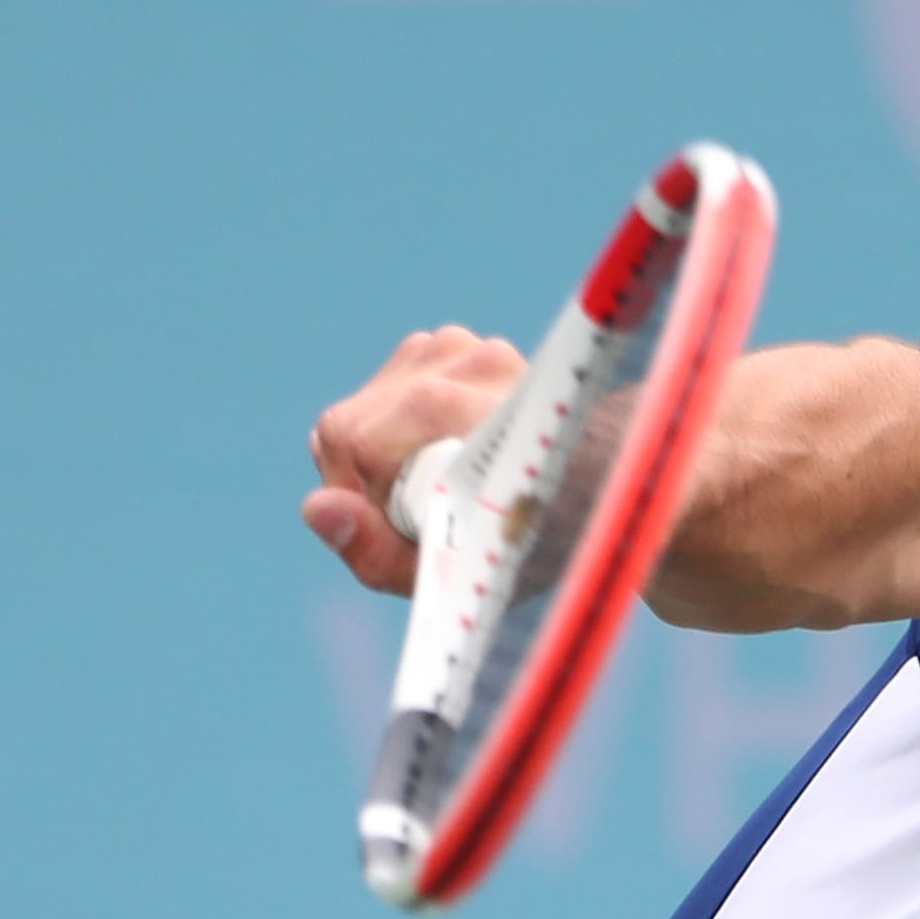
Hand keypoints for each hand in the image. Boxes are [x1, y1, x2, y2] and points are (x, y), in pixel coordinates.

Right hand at [302, 326, 523, 594]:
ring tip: (434, 487)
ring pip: (363, 407)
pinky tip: (438, 454)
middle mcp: (462, 363)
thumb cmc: (531, 541)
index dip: (361, 498)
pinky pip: (386, 391)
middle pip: (349, 423)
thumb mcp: (451, 575)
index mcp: (461, 410)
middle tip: (421, 515)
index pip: (352, 441)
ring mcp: (457, 345)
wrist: (601, 487)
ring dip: (379, 454)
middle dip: (363, 479)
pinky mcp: (452, 343)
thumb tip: (318, 507)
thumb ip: (374, 547)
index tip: (408, 528)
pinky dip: (397, 429)